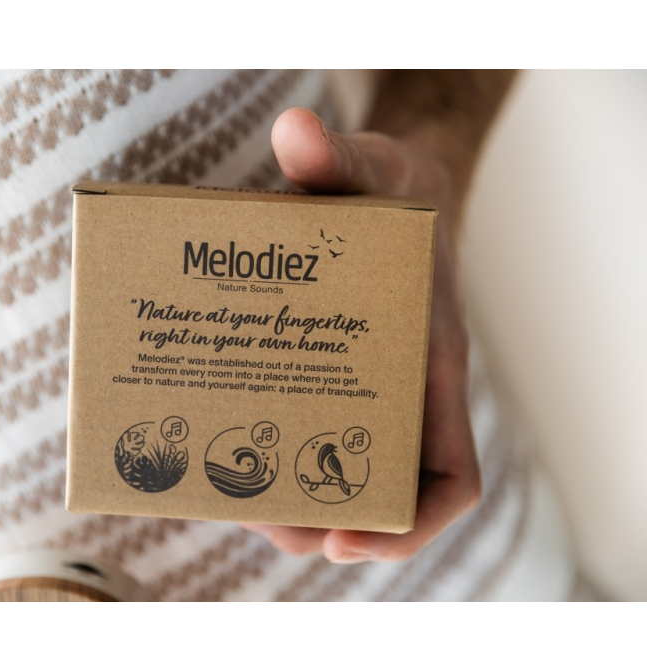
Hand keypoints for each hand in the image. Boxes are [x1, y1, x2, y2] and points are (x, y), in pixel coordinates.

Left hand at [241, 108, 480, 562]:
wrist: (384, 190)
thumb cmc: (390, 191)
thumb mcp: (373, 168)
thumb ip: (338, 157)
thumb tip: (295, 131)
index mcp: (430, 363)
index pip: (452, 474)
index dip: (411, 523)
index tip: (348, 537)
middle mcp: (398, 390)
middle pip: (377, 492)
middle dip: (322, 522)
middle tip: (261, 520)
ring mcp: (359, 387)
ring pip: (335, 472)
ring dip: (288, 502)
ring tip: (229, 496)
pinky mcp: (319, 372)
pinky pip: (302, 432)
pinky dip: (270, 452)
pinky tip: (217, 439)